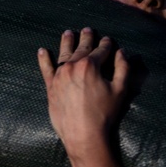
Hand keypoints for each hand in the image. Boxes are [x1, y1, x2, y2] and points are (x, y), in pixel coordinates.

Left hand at [37, 28, 134, 166]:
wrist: (84, 136)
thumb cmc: (104, 114)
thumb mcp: (121, 90)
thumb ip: (123, 68)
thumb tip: (122, 53)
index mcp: (91, 65)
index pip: (101, 49)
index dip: (107, 44)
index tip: (109, 40)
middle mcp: (73, 66)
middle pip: (82, 48)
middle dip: (87, 38)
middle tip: (88, 30)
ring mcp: (59, 76)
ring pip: (63, 54)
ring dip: (67, 42)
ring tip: (68, 33)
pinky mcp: (51, 87)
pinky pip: (46, 69)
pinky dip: (43, 60)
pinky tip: (42, 51)